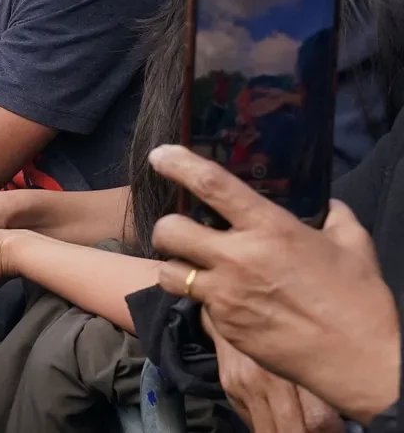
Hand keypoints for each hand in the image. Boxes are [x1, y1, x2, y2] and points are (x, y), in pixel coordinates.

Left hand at [149, 145, 399, 423]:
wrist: (361, 362)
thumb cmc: (359, 299)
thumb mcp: (353, 244)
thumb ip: (333, 216)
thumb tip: (327, 205)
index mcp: (270, 228)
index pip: (212, 185)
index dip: (179, 164)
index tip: (159, 156)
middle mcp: (238, 258)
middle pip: (169, 230)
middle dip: (166, 228)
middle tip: (181, 232)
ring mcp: (226, 295)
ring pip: (169, 273)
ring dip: (176, 268)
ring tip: (192, 268)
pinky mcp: (225, 327)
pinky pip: (196, 305)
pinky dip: (204, 300)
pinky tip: (227, 301)